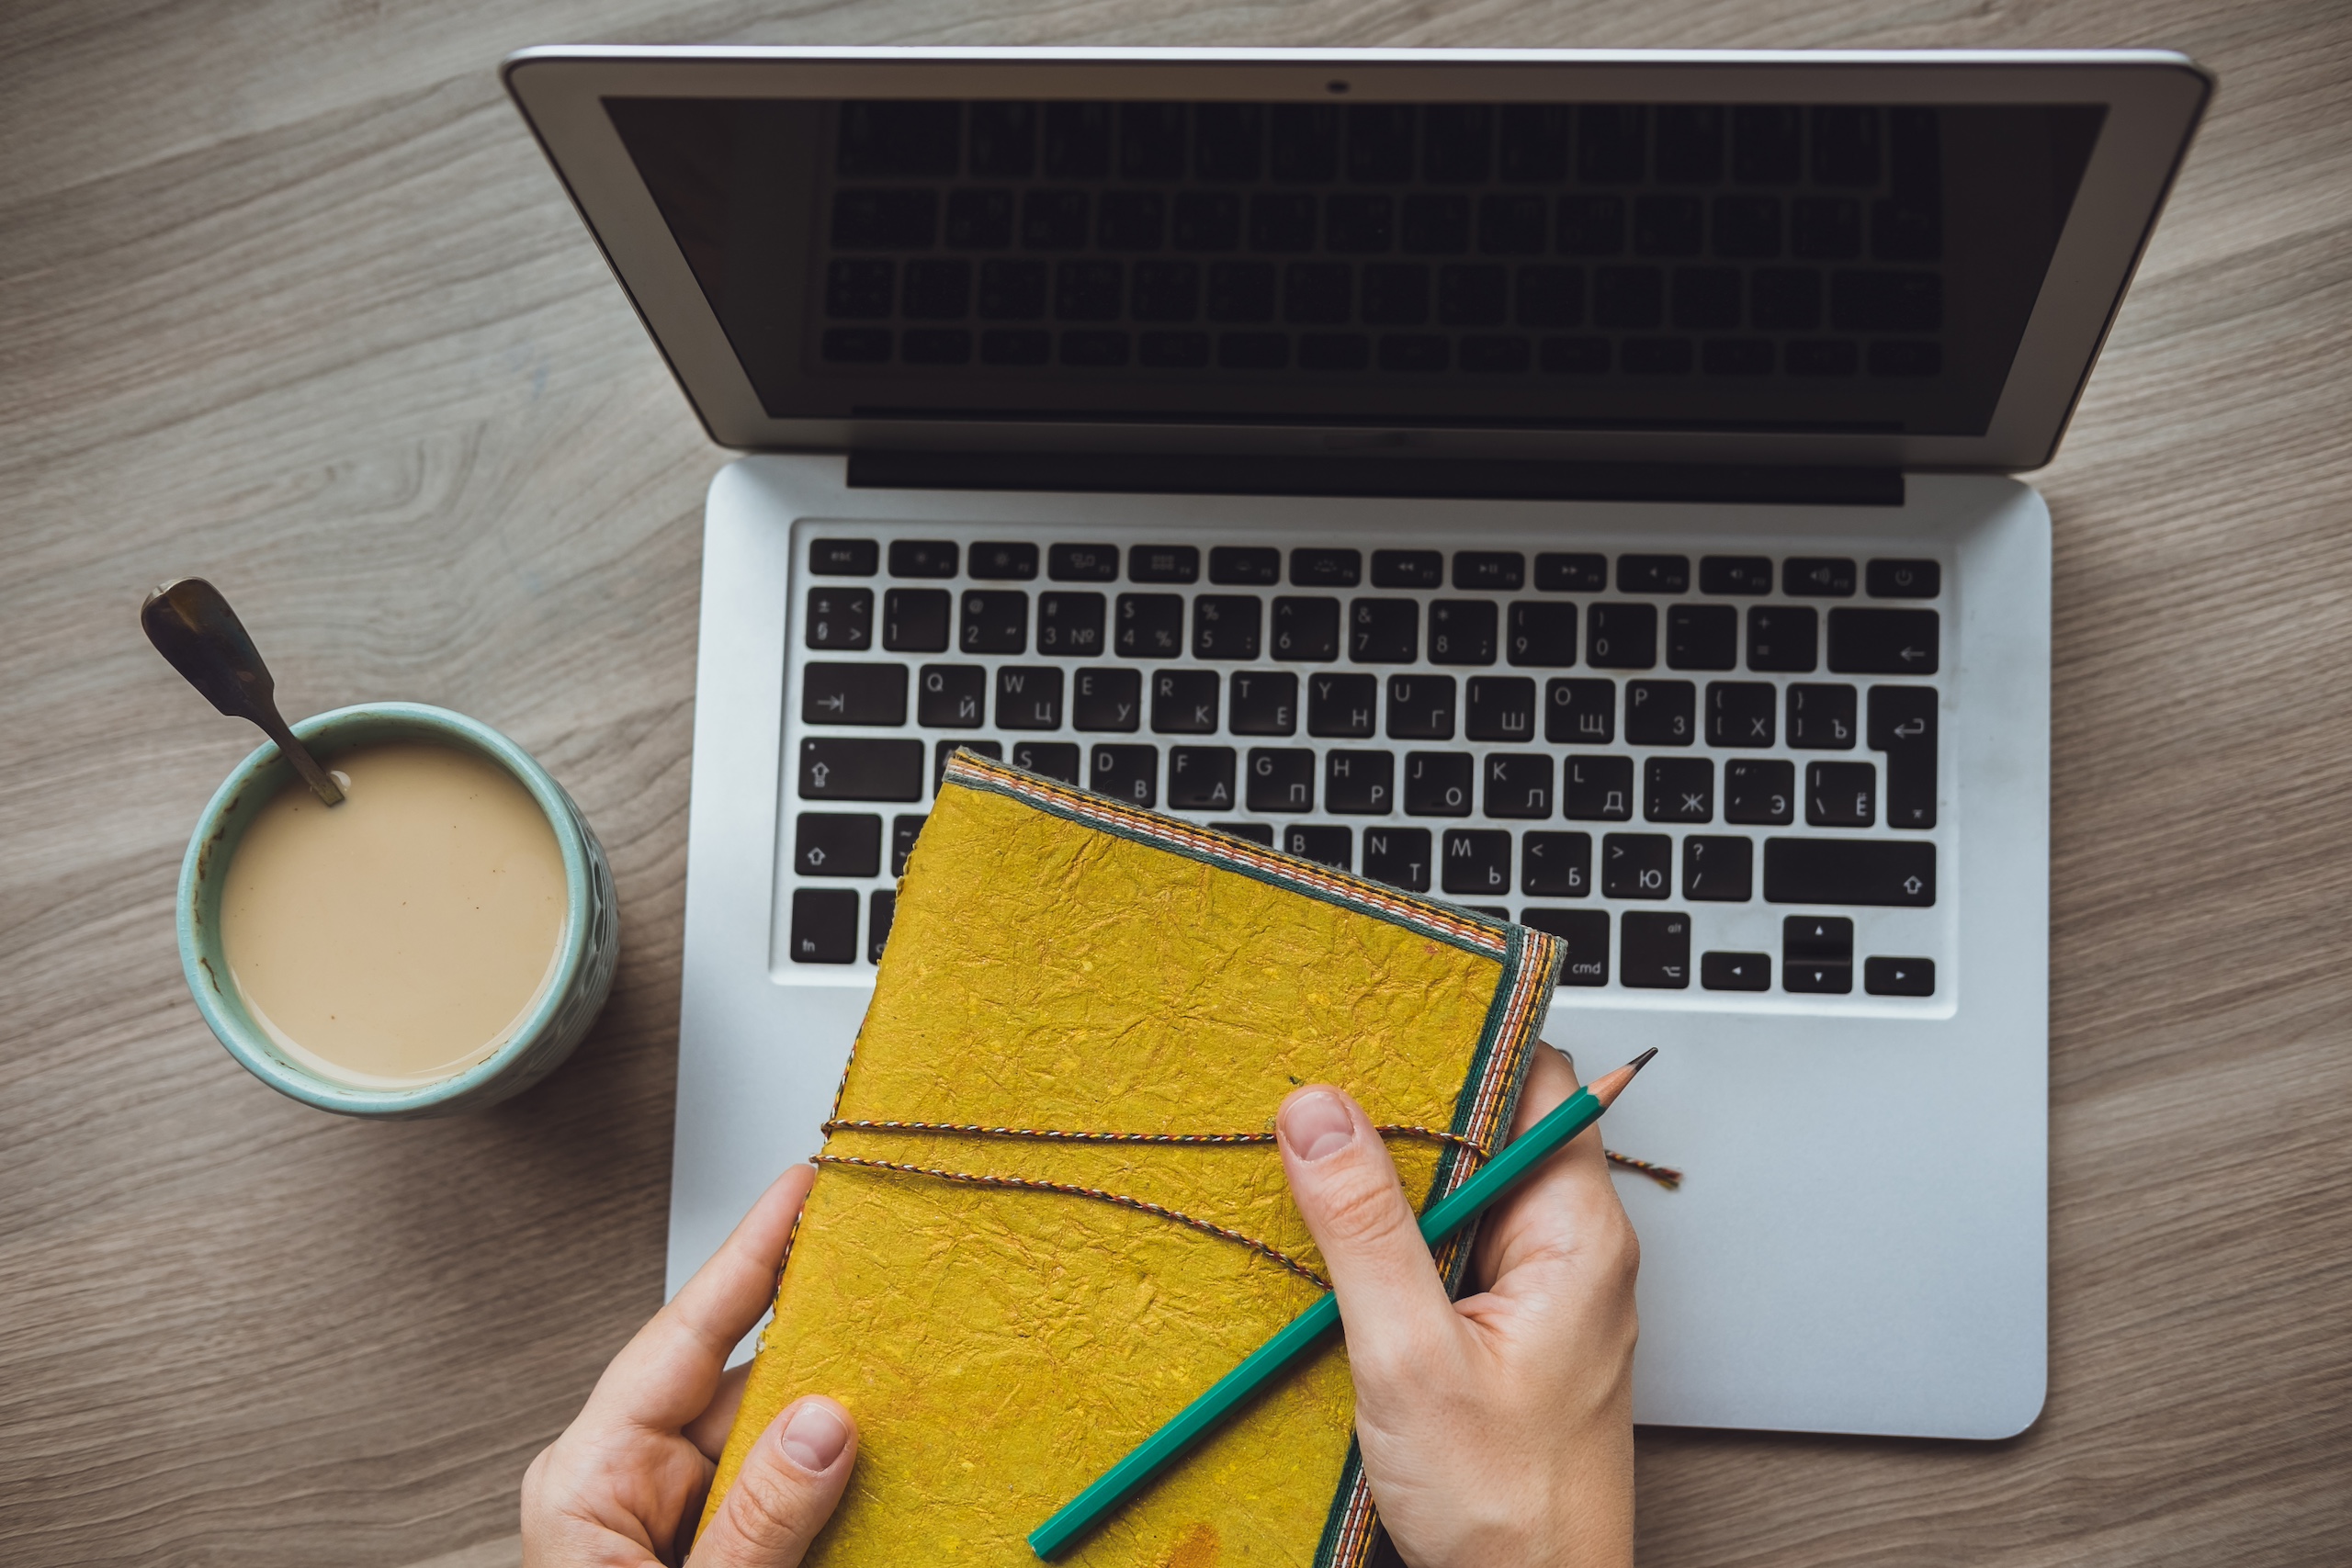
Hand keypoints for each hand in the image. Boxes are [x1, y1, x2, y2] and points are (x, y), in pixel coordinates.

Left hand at [521, 1166, 858, 1567]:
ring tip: (911, 1387)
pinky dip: (829, 1477)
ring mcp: (669, 1509)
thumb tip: (826, 1423)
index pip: (684, 1336)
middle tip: (893, 1278)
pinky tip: (885, 1460)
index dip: (751, 1253)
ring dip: (837, 1422)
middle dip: (820, 1345)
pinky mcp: (710, 1539)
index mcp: (589, 1477)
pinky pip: (779, 1485)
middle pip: (743, 1381)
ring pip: (772, 1435)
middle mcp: (627, 1478)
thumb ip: (756, 1521)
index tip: (800, 1185)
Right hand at [1277, 1045, 1637, 1567]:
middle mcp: (1571, 1251)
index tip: (1382, 1025)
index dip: (1466, 1043)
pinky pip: (1449, 1251)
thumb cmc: (1506, 1510)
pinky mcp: (1504, 1332)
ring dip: (1392, 1181)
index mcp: (1578, 1236)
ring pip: (1463, 1193)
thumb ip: (1365, 1229)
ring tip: (1309, 1162)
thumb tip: (1319, 1112)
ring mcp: (1539, 1293)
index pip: (1542, 1083)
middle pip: (1493, 1130)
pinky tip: (1334, 1246)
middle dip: (1406, 1111)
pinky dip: (1393, 1240)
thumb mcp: (1409, 1358)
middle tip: (1318, 1094)